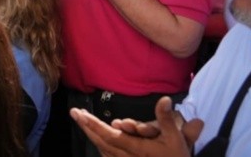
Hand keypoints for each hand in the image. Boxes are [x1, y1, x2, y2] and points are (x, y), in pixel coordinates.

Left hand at [70, 97, 202, 156]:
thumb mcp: (175, 137)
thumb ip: (167, 118)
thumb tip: (165, 99)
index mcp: (136, 148)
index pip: (109, 135)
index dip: (93, 125)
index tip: (81, 114)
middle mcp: (127, 156)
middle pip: (101, 141)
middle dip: (86, 126)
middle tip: (74, 113)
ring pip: (102, 148)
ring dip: (90, 133)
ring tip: (81, 120)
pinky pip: (108, 155)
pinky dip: (99, 144)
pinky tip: (94, 137)